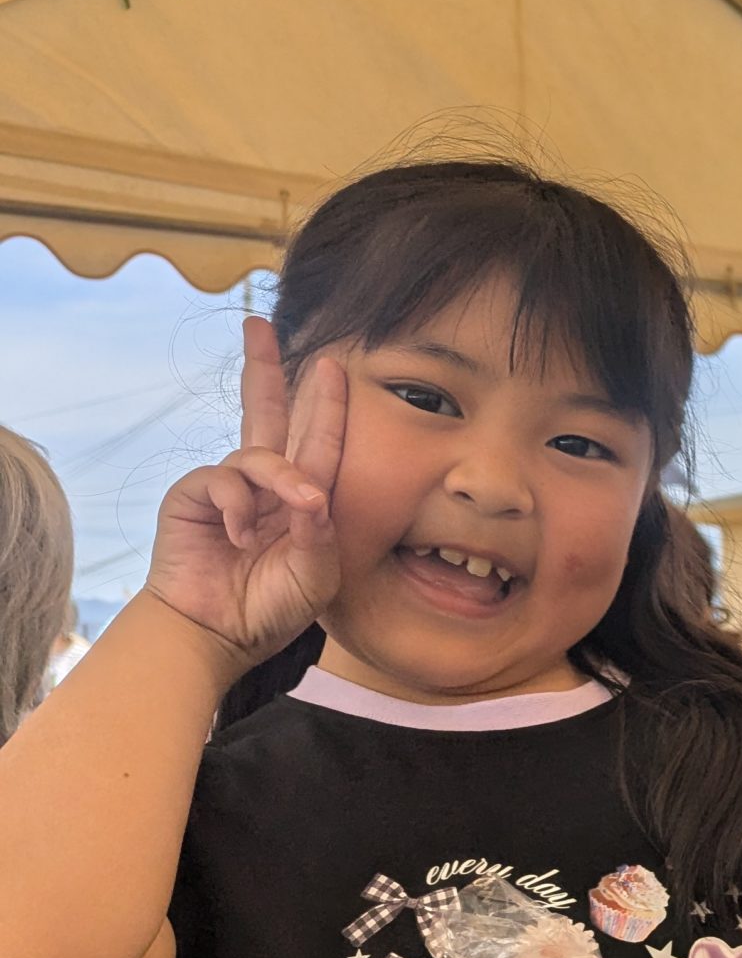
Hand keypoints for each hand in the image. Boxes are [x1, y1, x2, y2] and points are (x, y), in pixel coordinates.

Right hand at [145, 317, 346, 671]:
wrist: (219, 632)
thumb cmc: (272, 607)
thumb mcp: (315, 574)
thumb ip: (319, 532)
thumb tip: (313, 491)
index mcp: (301, 500)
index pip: (319, 442)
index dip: (324, 404)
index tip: (331, 364)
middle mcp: (265, 486)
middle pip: (268, 413)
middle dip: (266, 369)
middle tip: (261, 325)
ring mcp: (228, 488)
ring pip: (258, 454)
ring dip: (274, 483)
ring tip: (265, 533)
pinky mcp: (193, 495)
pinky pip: (222, 479)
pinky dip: (236, 507)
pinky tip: (238, 537)